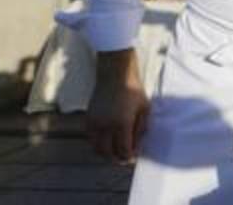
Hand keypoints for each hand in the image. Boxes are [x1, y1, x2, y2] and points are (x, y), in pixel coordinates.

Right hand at [87, 50, 149, 164]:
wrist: (115, 74)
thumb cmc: (133, 90)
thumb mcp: (144, 109)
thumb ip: (141, 129)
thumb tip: (137, 146)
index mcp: (122, 124)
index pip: (123, 150)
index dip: (128, 157)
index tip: (132, 158)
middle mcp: (106, 126)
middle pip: (108, 153)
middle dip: (116, 158)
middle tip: (123, 158)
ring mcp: (95, 123)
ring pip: (96, 148)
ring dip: (105, 153)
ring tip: (113, 152)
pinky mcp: (88, 119)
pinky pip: (90, 138)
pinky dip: (97, 143)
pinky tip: (105, 141)